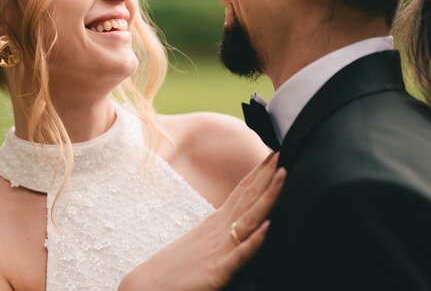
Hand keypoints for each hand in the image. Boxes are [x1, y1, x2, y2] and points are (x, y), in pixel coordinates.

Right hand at [118, 153, 284, 290]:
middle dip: (266, 175)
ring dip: (267, 197)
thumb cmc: (175, 268)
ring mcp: (219, 248)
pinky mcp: (218, 271)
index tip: (273, 154)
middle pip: (247, 197)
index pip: (241, 192)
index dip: (258, 173)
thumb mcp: (201, 242)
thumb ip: (219, 232)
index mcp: (216, 223)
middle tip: (281, 151)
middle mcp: (219, 230)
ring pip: (249, 219)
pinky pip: (240, 254)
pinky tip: (267, 227)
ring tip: (282, 176)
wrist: (148, 287)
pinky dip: (254, 241)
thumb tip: (235, 225)